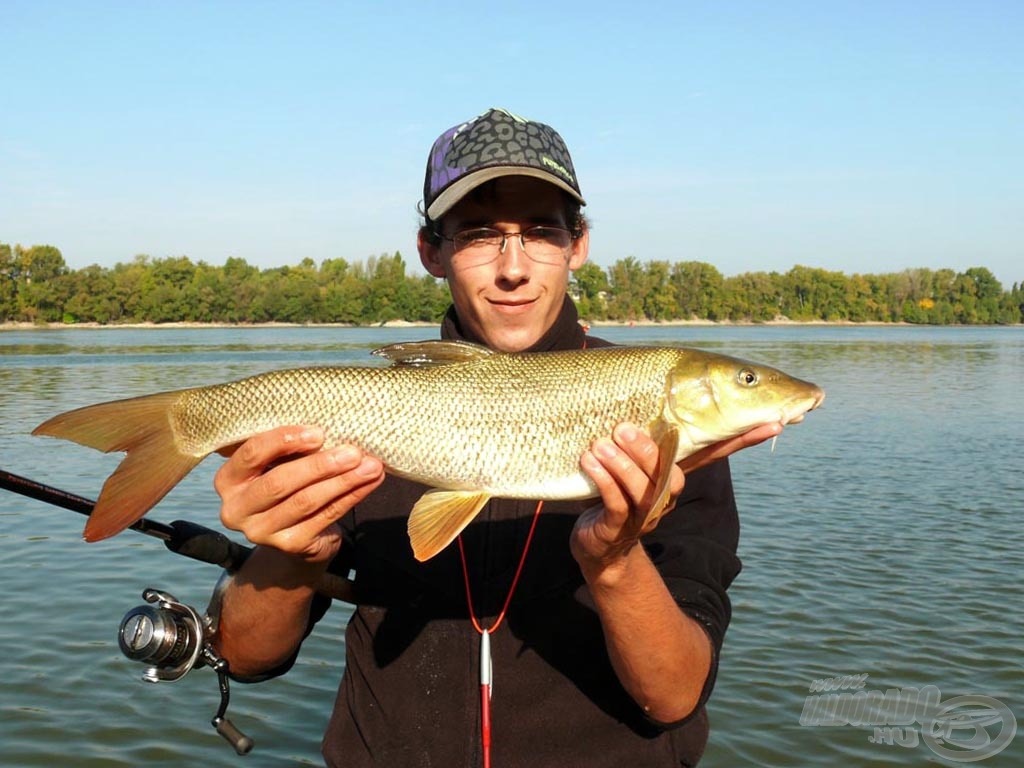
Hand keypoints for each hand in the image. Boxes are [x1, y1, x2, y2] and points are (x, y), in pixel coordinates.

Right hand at [214, 425, 383, 564]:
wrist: (294, 531)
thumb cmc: (287, 480)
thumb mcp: (279, 461)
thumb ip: (291, 446)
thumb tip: (333, 426)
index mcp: (228, 479)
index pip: (252, 454)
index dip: (284, 440)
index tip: (319, 432)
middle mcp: (237, 509)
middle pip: (280, 482)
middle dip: (320, 465)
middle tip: (353, 451)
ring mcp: (262, 531)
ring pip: (306, 501)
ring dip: (343, 481)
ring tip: (371, 466)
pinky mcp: (289, 546)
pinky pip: (325, 516)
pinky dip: (352, 496)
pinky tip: (370, 482)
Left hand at [572, 422, 783, 581]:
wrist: (598, 548)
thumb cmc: (614, 492)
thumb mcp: (635, 463)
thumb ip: (647, 437)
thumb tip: (652, 390)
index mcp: (676, 476)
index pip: (714, 455)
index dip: (744, 440)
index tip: (774, 421)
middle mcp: (666, 497)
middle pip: (671, 472)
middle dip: (649, 449)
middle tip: (624, 426)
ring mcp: (644, 516)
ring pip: (643, 489)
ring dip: (621, 464)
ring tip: (599, 444)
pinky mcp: (619, 529)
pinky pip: (616, 503)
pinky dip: (604, 480)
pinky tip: (590, 462)